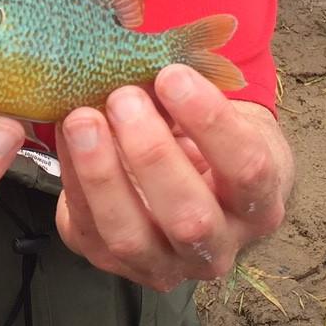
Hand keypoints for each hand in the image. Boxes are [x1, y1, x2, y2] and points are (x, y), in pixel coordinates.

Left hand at [55, 65, 289, 290]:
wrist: (189, 182)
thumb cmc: (206, 138)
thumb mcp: (215, 113)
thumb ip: (188, 94)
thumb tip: (147, 59)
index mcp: (259, 204)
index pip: (247, 169)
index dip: (210, 122)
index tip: (173, 74)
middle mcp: (219, 249)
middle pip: (190, 217)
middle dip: (151, 154)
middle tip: (122, 98)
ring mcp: (166, 266)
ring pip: (131, 237)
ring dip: (101, 175)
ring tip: (81, 119)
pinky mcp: (116, 266)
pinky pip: (89, 231)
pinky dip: (73, 182)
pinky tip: (66, 138)